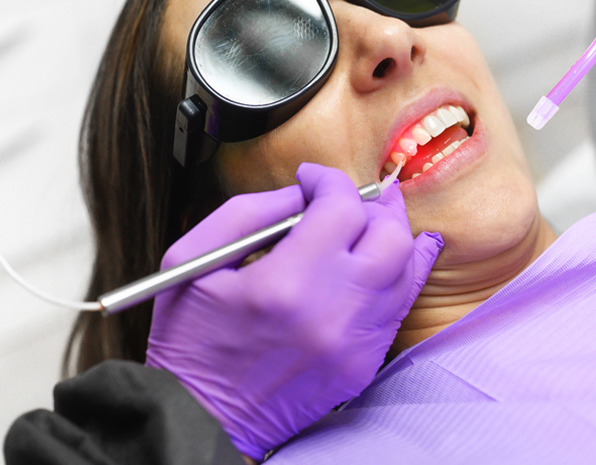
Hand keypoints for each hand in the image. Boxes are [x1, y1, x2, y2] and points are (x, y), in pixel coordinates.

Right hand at [145, 163, 440, 459]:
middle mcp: (331, 313)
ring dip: (390, 238)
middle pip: (390, 235)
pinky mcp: (362, 365)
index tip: (311, 180)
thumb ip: (249, 213)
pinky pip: (397, 308)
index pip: (341, 207)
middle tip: (348, 201)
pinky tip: (386, 260)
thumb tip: (300, 193)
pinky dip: (395, 277)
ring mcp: (354, 343)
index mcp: (284, 283)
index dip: (329, 180)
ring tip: (370, 224)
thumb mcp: (193, 261)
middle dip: (372, 206)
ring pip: (406, 270)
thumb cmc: (190, 341)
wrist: (200, 416)